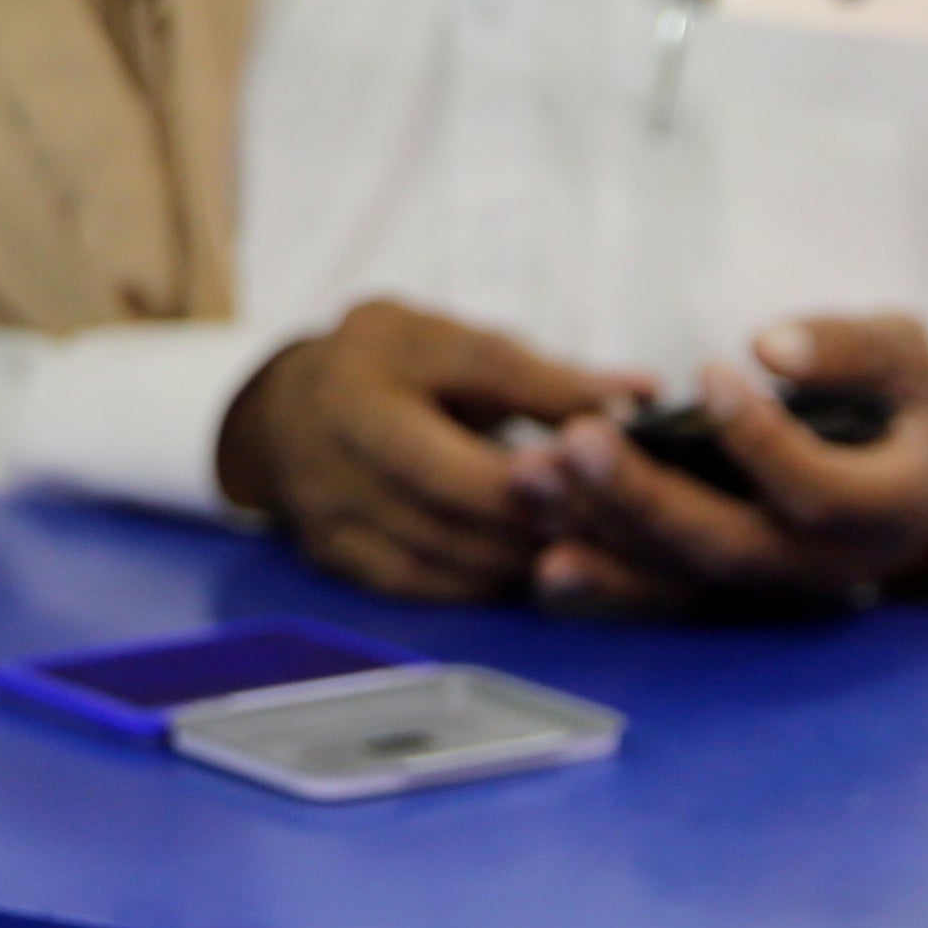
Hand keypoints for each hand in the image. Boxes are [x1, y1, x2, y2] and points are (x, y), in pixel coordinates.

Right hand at [211, 299, 626, 602]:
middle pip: (454, 490)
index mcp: (373, 362)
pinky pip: (423, 585)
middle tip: (608, 520)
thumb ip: (545, 377)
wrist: (282, 412)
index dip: (539, 444)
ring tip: (585, 549)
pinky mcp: (333, 554)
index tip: (604, 464)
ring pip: (444, 549)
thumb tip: (644, 393)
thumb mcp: (452, 342)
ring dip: (520, 555)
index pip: (473, 389)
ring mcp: (330, 504)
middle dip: (537, 511)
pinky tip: (528, 571)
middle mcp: (339, 436)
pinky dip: (483, 582)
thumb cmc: (388, 365)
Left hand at [525, 315, 927, 618]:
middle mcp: (821, 568)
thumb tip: (769, 347)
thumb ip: (852, 351)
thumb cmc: (906, 409)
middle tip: (580, 442)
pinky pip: (658, 595)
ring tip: (534, 476)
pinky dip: (601, 577)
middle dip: (647, 500)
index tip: (708, 371)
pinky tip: (539, 550)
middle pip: (729, 548)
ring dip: (601, 533)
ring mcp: (767, 590)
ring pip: (680, 578)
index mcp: (884, 511)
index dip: (762, 441)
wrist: (918, 495)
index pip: (820, 494)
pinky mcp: (724, 592)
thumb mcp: (910, 360)